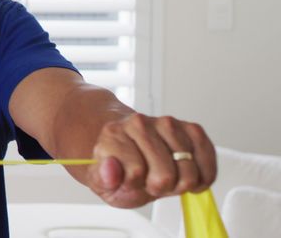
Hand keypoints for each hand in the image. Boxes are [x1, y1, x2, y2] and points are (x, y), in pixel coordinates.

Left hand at [87, 113, 216, 207]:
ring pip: (188, 171)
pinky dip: (203, 176)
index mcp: (114, 134)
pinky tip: (189, 175)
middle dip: (160, 186)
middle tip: (151, 180)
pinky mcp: (191, 129)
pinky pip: (208, 160)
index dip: (136, 185)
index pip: (136, 172)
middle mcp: (140, 123)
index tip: (130, 180)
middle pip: (165, 175)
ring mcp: (167, 124)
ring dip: (181, 182)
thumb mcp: (102, 181)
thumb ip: (103, 178)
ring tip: (167, 175)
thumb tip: (111, 170)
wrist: (132, 150)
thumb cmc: (120, 167)